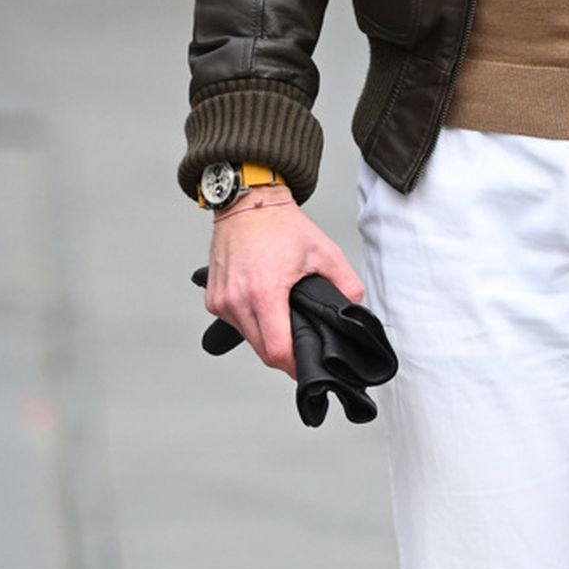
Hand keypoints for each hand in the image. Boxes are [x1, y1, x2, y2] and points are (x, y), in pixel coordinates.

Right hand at [204, 196, 365, 379]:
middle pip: (262, 352)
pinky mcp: (214, 299)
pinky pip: (235, 324)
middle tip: (301, 342)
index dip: (295, 364)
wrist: (248, 204)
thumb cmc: (280, 225)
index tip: (307, 364)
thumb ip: (347, 285)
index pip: (276, 351)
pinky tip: (264, 307)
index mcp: (264, 292)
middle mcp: (237, 300)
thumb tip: (355, 310)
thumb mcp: (325, 252)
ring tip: (283, 318)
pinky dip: (251, 323)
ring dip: (266, 338)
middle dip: (284, 353)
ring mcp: (222, 301)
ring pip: (248, 340)